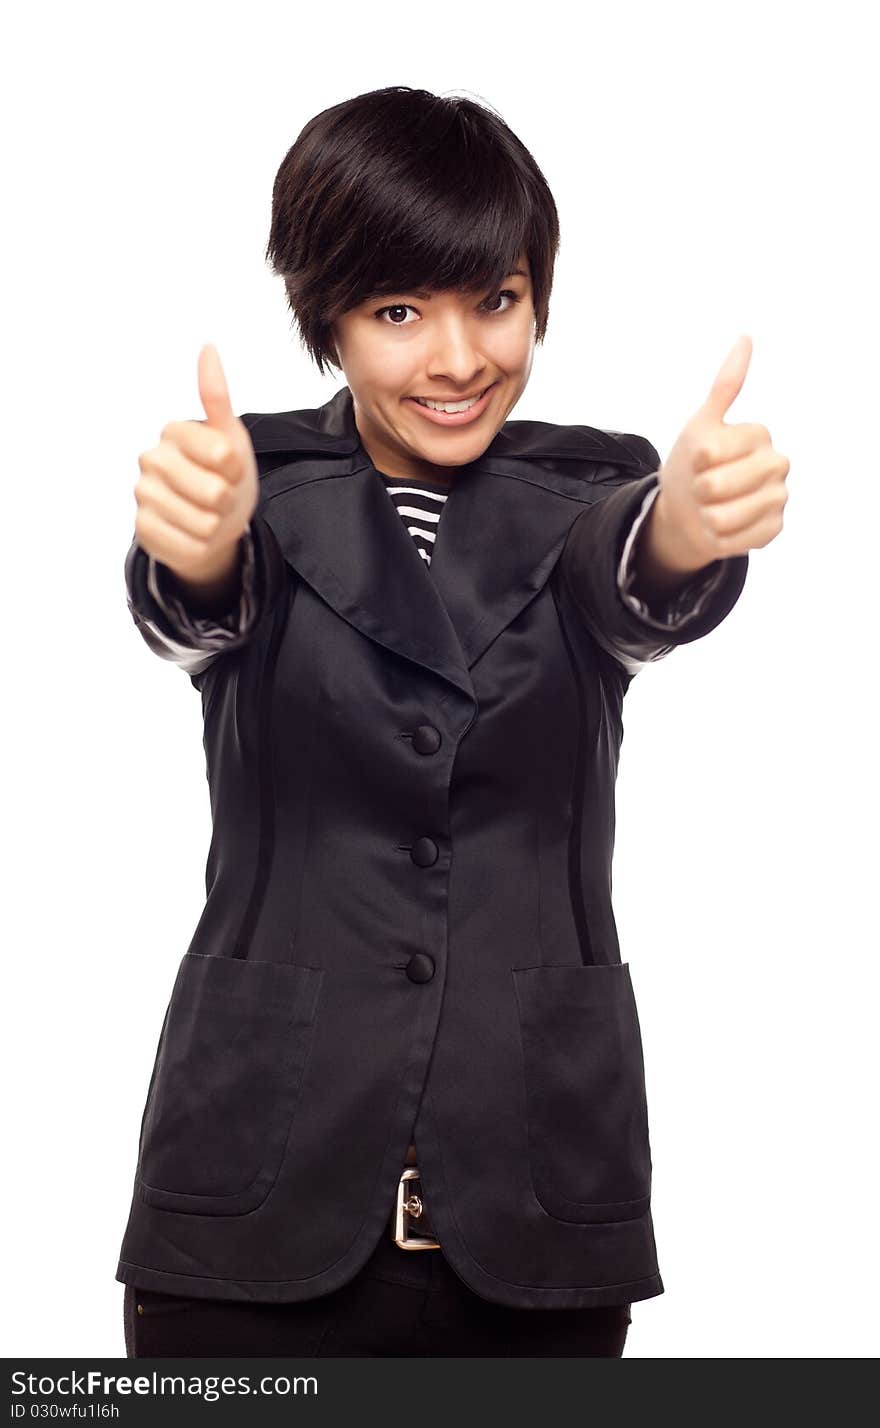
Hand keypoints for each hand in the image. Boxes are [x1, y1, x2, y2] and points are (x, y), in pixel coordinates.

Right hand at [134, 344, 258, 584]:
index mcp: (174, 431)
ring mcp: (143, 495)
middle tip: (219, 496)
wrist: (210, 522)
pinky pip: (191, 546)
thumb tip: (208, 347)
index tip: (229, 467)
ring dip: (216, 526)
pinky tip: (192, 533)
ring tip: (207, 515)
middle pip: (214, 492)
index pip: (223, 455)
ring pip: (203, 523)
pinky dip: (202, 545)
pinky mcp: (142, 529)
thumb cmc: (223, 475)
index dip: (237, 469)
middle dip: (227, 501)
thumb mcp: (230, 437)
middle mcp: (151, 459)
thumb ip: (217, 397)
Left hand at [653, 335, 789, 570]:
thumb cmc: (694, 464)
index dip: (694, 460)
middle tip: (704, 487)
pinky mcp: (773, 529)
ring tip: (711, 508)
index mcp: (758, 434)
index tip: (699, 459)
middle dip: (697, 489)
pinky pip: (733, 540)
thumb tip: (746, 337)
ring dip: (705, 516)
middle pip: (716, 485)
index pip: (711, 451)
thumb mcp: (699, 425)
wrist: (691, 508)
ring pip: (722, 517)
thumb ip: (725, 386)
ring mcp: (778, 498)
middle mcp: (777, 463)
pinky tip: (722, 527)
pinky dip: (716, 538)